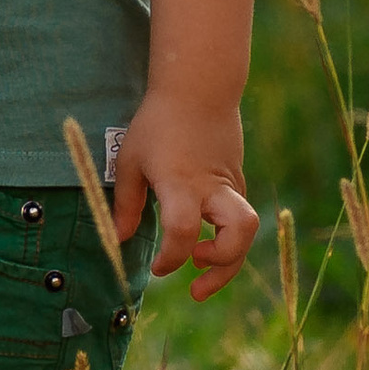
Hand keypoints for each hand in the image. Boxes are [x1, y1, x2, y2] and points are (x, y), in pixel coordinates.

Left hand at [112, 96, 257, 302]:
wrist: (200, 87)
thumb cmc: (158, 122)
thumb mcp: (130, 161)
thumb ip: (125, 204)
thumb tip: (120, 240)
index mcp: (181, 183)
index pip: (183, 232)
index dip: (171, 259)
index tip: (157, 268)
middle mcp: (212, 188)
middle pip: (238, 235)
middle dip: (222, 269)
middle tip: (195, 283)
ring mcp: (230, 184)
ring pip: (248, 230)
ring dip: (230, 259)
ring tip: (201, 264)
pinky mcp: (237, 180)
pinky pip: (238, 216)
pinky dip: (224, 235)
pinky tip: (203, 234)